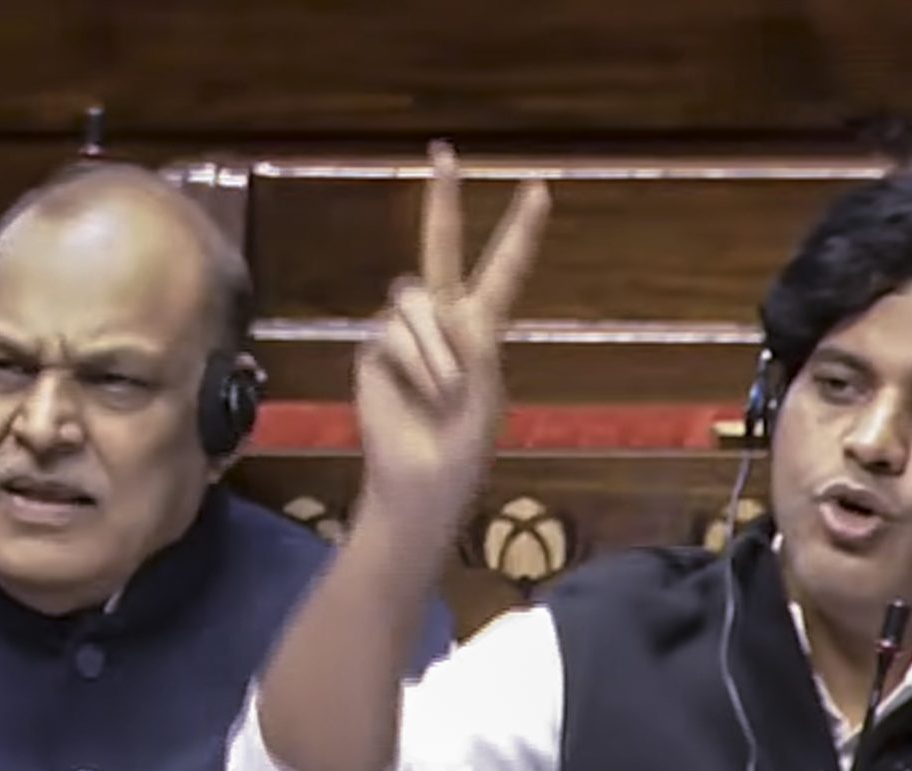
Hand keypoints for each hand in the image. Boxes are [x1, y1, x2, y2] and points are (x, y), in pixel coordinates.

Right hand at [353, 141, 551, 531]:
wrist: (423, 478)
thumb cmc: (464, 442)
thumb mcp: (486, 387)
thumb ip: (470, 339)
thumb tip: (432, 306)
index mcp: (482, 326)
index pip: (503, 268)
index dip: (519, 230)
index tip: (538, 188)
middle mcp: (441, 318)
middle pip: (439, 246)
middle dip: (443, 199)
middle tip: (444, 151)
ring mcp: (403, 332)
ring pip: (415, 302)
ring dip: (435, 348)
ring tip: (445, 389)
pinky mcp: (372, 349)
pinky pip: (392, 333)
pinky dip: (414, 361)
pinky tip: (420, 391)